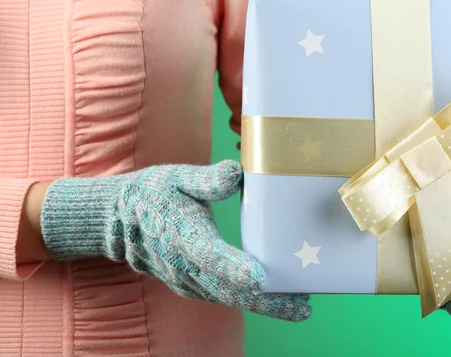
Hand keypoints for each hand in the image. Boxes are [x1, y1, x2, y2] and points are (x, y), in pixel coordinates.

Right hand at [40, 160, 310, 321]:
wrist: (119, 222)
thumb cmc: (153, 194)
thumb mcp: (176, 177)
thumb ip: (206, 179)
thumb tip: (236, 173)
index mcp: (182, 236)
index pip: (209, 255)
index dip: (234, 267)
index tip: (260, 278)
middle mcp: (184, 267)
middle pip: (228, 289)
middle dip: (266, 301)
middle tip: (302, 305)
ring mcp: (188, 281)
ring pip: (229, 298)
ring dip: (264, 306)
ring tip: (299, 306)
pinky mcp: (193, 286)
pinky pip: (223, 297)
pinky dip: (250, 301)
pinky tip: (276, 299)